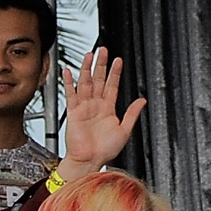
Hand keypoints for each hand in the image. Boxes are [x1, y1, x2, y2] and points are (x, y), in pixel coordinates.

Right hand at [58, 46, 143, 167]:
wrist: (89, 161)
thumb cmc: (105, 150)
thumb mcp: (124, 130)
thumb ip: (132, 114)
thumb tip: (142, 100)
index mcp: (108, 109)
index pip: (112, 85)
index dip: (115, 73)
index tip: (118, 61)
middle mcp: (96, 106)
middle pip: (98, 80)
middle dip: (101, 65)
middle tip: (103, 50)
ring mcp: (84, 108)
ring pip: (85, 83)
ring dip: (87, 69)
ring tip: (89, 55)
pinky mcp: (73, 112)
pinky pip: (71, 94)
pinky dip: (69, 82)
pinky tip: (68, 71)